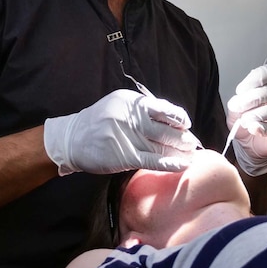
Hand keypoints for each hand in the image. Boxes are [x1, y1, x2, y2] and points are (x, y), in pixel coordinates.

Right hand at [44, 89, 197, 174]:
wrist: (73, 139)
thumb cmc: (100, 121)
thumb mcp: (119, 104)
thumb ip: (143, 109)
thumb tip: (173, 119)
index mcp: (132, 102)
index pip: (163, 109)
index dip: (179, 118)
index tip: (187, 125)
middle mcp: (131, 117)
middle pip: (166, 128)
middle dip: (183, 137)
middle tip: (193, 143)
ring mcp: (128, 137)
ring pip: (162, 145)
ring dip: (180, 151)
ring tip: (191, 155)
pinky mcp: (125, 156)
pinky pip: (153, 160)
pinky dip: (170, 164)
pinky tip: (182, 165)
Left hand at [226, 64, 266, 175]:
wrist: (251, 145)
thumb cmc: (246, 121)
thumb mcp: (236, 108)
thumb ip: (236, 103)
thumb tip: (236, 102)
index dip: (254, 79)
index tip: (241, 90)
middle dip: (251, 99)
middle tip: (238, 107)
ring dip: (256, 114)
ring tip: (245, 121)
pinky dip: (262, 128)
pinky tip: (254, 128)